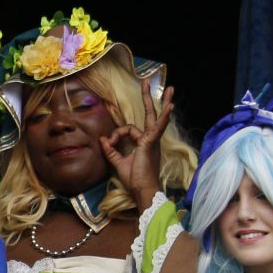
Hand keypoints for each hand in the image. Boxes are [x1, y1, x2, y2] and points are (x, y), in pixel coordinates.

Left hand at [100, 84, 175, 206]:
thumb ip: (110, 150)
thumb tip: (102, 138)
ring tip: (169, 88)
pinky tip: (170, 106)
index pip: (128, 130)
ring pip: (155, 117)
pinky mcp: (150, 143)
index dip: (116, 134)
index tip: (108, 143)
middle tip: (147, 83)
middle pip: (150, 115)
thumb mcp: (118, 163)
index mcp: (143, 143)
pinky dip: (164, 117)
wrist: (142, 190)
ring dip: (160, 102)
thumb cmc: (134, 179)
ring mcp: (152, 140)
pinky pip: (158, 127)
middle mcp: (150, 139)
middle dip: (148, 99)